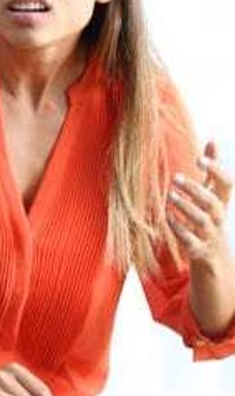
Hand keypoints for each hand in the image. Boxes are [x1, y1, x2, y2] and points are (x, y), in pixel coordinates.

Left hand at [167, 141, 231, 268]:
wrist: (214, 257)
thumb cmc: (209, 216)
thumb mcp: (212, 193)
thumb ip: (212, 168)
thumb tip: (213, 139)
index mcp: (222, 201)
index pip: (228, 183)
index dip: (216, 170)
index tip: (199, 159)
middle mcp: (219, 217)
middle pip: (213, 202)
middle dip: (195, 189)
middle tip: (175, 177)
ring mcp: (210, 234)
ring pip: (202, 220)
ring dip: (185, 207)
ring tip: (169, 195)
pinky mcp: (198, 249)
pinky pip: (190, 240)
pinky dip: (178, 228)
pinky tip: (166, 217)